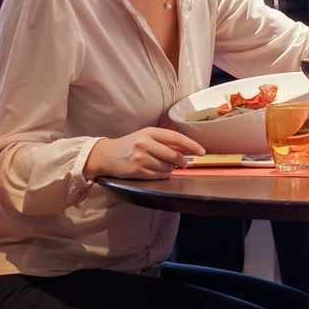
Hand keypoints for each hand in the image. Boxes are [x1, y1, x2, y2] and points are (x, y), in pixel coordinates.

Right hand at [84, 126, 203, 179]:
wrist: (106, 155)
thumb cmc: (130, 144)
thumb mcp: (146, 136)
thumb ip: (164, 141)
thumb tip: (186, 149)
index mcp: (150, 132)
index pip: (176, 138)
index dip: (192, 145)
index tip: (202, 152)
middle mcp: (145, 143)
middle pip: (173, 155)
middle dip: (182, 162)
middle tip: (184, 164)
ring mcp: (140, 157)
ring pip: (167, 167)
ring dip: (171, 169)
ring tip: (165, 167)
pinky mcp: (136, 170)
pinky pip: (158, 176)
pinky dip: (163, 175)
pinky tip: (159, 172)